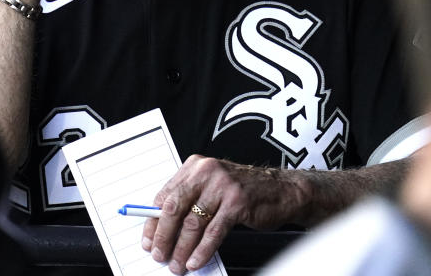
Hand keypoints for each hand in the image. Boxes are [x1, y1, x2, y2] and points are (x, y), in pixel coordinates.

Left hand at [142, 155, 307, 274]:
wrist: (282, 189)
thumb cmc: (244, 190)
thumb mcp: (212, 188)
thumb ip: (190, 201)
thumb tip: (162, 229)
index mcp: (195, 166)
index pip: (165, 195)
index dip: (153, 221)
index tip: (148, 240)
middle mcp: (206, 172)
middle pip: (174, 208)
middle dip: (164, 236)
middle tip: (159, 255)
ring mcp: (223, 186)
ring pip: (193, 223)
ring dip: (182, 248)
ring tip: (178, 264)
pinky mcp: (237, 203)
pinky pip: (214, 232)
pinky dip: (202, 250)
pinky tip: (196, 261)